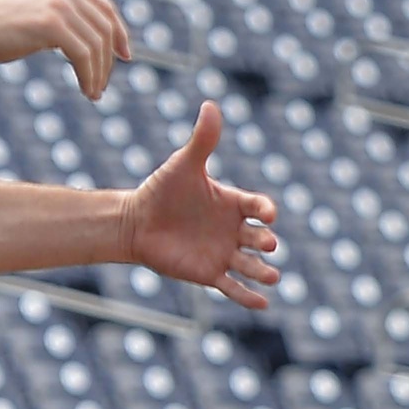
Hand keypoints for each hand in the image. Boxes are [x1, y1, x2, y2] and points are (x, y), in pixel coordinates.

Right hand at [0, 0, 130, 97]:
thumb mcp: (36, 13)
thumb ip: (63, 18)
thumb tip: (94, 40)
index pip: (104, 7)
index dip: (119, 33)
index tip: (125, 55)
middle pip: (104, 28)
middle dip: (108, 60)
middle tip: (103, 86)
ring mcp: (59, 2)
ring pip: (96, 44)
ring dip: (99, 73)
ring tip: (94, 93)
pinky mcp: (51, 23)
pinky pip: (84, 55)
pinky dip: (89, 76)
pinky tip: (87, 91)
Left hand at [121, 102, 279, 308]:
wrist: (135, 222)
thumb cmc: (162, 191)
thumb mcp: (183, 165)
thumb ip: (202, 140)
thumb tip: (211, 105)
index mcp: (232, 202)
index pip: (257, 205)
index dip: (265, 209)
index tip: (268, 213)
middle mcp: (233, 229)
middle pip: (258, 237)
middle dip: (265, 241)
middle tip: (268, 243)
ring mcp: (223, 252)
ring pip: (251, 265)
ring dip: (263, 272)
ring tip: (273, 277)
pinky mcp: (209, 274)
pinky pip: (233, 287)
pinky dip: (248, 297)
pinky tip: (262, 303)